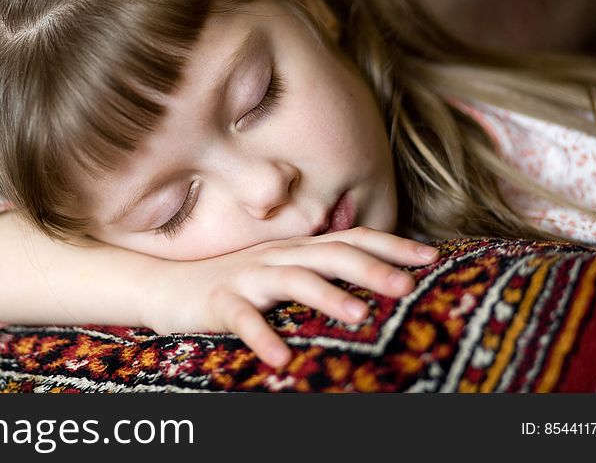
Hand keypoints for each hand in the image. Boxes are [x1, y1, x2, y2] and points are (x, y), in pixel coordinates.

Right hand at [144, 227, 437, 367]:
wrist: (165, 284)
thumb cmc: (232, 282)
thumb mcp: (278, 272)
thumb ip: (316, 269)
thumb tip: (370, 278)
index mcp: (296, 248)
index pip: (350, 237)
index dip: (390, 243)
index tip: (430, 255)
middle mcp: (277, 256)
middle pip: (329, 254)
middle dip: (371, 267)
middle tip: (408, 285)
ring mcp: (248, 277)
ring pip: (293, 280)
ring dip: (328, 297)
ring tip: (360, 316)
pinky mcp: (219, 302)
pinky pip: (242, 319)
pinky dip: (261, 337)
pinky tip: (281, 358)